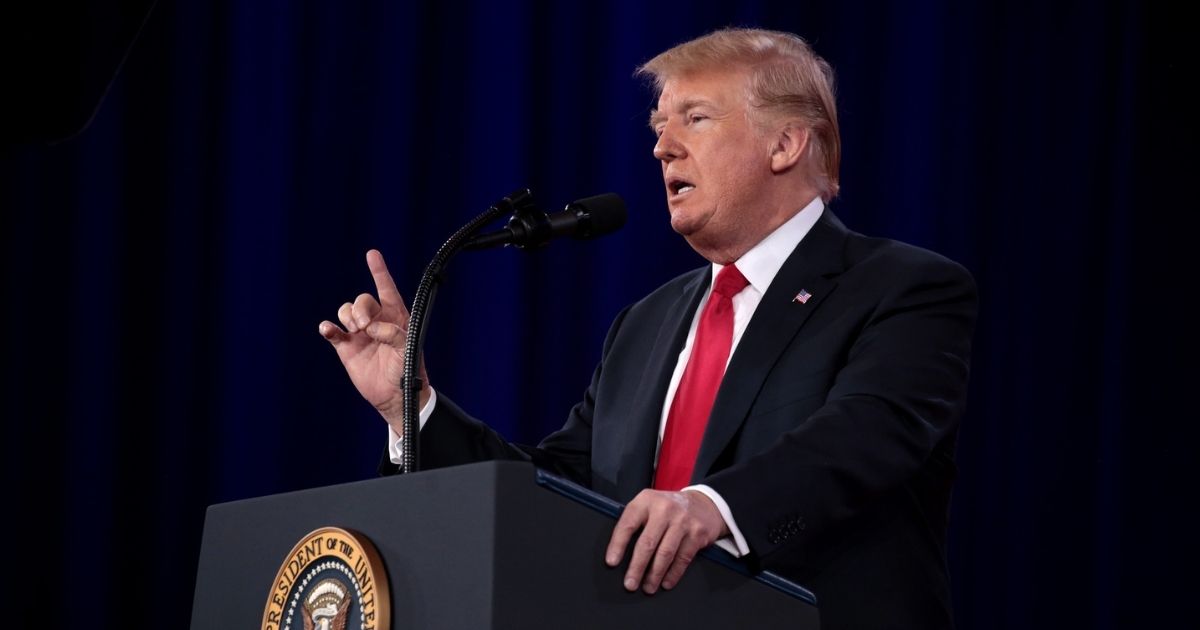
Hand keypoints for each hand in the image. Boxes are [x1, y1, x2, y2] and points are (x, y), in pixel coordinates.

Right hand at [318, 249, 429, 432]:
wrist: (395, 396)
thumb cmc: (407, 371)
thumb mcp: (408, 350)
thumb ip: (393, 334)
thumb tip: (372, 328)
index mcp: (395, 317)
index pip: (386, 289)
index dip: (379, 271)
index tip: (372, 255)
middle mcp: (376, 321)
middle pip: (362, 300)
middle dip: (360, 308)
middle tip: (365, 326)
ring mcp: (360, 333)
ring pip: (346, 311)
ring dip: (347, 316)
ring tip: (356, 331)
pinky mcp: (346, 347)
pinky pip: (333, 331)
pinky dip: (328, 328)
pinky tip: (328, 330)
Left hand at [605, 489, 728, 593]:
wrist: (702, 503)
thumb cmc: (668, 509)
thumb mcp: (649, 505)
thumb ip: (635, 522)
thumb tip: (618, 552)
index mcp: (646, 500)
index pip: (628, 524)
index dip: (618, 545)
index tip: (612, 562)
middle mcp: (664, 508)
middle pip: (647, 543)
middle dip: (637, 567)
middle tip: (630, 584)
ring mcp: (682, 520)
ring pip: (665, 553)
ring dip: (655, 574)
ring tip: (648, 587)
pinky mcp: (697, 533)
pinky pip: (683, 558)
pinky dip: (673, 574)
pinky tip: (666, 582)